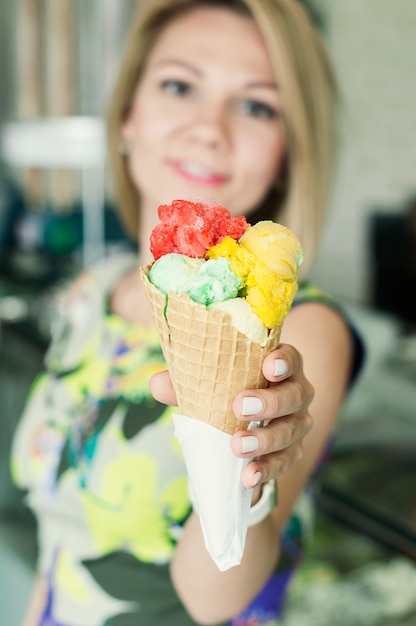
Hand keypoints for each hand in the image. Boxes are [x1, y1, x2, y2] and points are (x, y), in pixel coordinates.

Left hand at [149, 343, 313, 489]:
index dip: (283, 361)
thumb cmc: (224, 396)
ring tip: (237, 446)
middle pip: (295, 394)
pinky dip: (267, 469)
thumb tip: (157, 384)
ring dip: (265, 439)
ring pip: (292, 430)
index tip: (268, 366)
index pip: (290, 358)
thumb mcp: (206, 386)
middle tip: (239, 407)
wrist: (237, 435)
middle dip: (269, 401)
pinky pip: (286, 461)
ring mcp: (297, 423)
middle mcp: (295, 391)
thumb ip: (185, 383)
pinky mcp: (292, 451)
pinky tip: (248, 476)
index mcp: (278, 366)